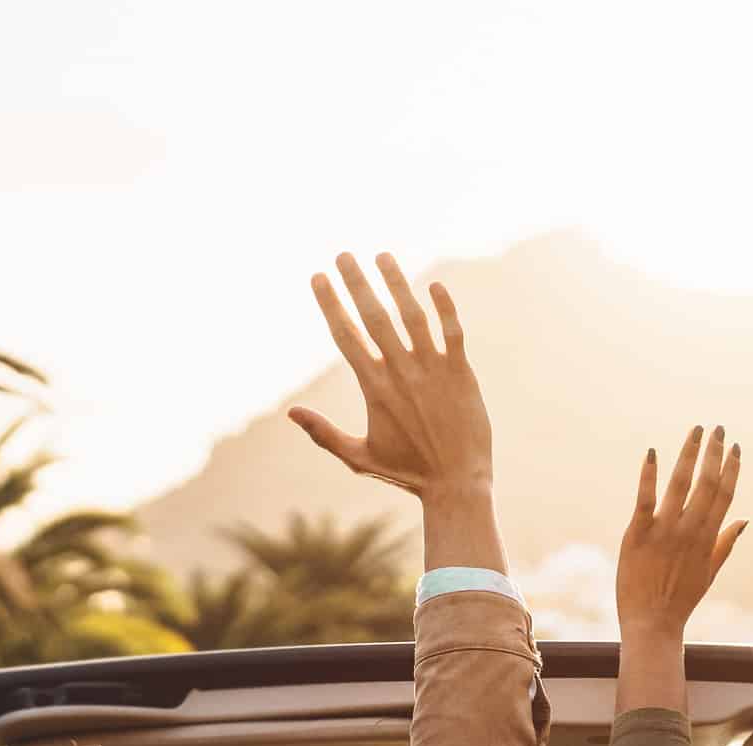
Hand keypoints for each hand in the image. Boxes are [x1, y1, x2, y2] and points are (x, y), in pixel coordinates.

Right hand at [290, 252, 491, 502]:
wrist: (457, 484)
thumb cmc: (407, 472)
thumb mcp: (359, 457)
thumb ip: (324, 433)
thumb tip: (291, 413)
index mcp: (374, 389)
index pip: (346, 337)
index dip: (331, 304)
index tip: (318, 277)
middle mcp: (401, 373)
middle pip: (374, 317)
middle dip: (357, 283)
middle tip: (343, 255)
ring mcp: (433, 371)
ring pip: (412, 316)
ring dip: (396, 283)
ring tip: (382, 256)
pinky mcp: (461, 373)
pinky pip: (452, 332)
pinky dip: (445, 308)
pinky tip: (435, 284)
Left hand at [617, 425, 746, 642]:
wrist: (652, 624)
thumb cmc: (680, 600)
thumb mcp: (710, 572)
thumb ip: (726, 542)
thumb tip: (744, 519)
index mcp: (707, 539)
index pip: (724, 495)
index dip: (731, 468)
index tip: (735, 447)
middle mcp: (689, 530)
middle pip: (706, 483)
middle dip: (713, 453)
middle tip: (718, 427)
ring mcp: (663, 531)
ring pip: (680, 484)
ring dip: (689, 454)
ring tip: (696, 430)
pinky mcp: (637, 534)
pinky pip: (645, 499)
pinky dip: (649, 475)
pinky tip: (652, 452)